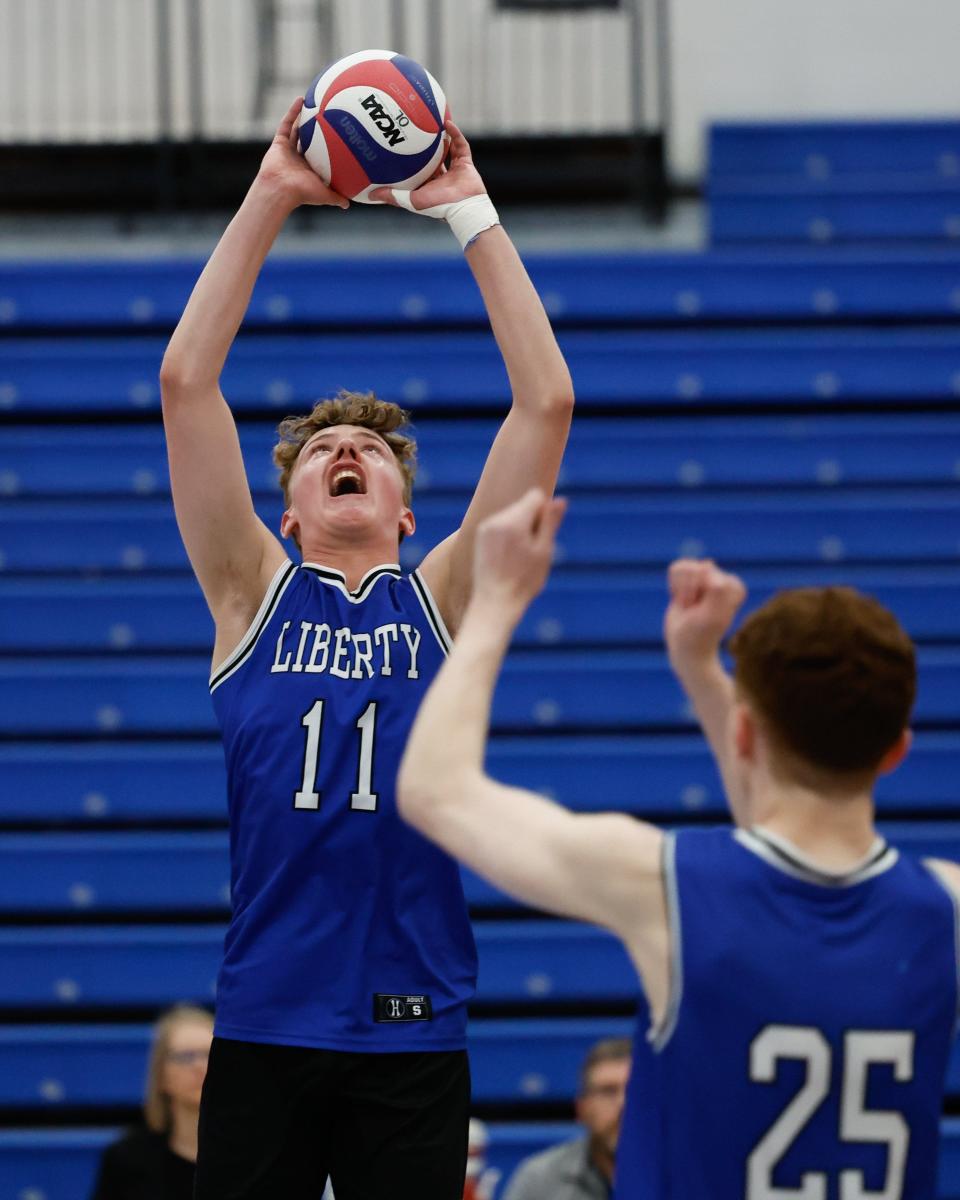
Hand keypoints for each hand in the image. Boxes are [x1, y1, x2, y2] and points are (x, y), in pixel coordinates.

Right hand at [255, 97, 349, 209]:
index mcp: (309, 171)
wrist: (280, 190)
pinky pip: (286, 124)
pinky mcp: (278, 143)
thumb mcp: (325, 195)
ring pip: (297, 130)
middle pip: (309, 141)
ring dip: (304, 117)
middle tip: (327, 116)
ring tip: (314, 103)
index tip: (337, 136)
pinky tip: (301, 99)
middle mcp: (299, 160)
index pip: (320, 157)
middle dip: (317, 130)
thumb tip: (349, 204)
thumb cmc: (303, 193)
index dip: (328, 147)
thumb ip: (337, 197)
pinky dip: (292, 112)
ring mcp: (288, 151)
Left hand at [370, 121, 485, 208]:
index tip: (397, 148)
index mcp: (427, 186)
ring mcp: (454, 170)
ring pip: (446, 149)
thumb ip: (392, 195)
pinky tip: (446, 122)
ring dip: (440, 137)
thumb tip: (369, 195)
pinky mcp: (466, 164)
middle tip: (412, 130)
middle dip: (423, 146)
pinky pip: (460, 145)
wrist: (464, 207)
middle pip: (430, 158)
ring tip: (431, 121)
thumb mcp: (410, 200)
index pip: (416, 171)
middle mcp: (440, 178)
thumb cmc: (438, 205)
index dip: (408, 161)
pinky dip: (455, 134)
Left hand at [472, 489, 566, 621]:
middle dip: (532, 521)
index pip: (535, 496)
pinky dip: (508, 536)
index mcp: (513, 521)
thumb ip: (551, 522)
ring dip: (520, 529)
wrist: (494, 603)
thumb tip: (560, 499)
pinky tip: (508, 558)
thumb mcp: (543, 551)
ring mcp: (485, 527)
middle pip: (523, 505)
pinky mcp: (479, 536)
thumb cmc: (523, 581)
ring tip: (518, 557)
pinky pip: (500, 525)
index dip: (545, 513)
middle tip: (531, 551)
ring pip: (512, 516)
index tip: (543, 535)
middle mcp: (496, 519)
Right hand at [663, 559, 746, 670]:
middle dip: (689, 591)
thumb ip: (717, 588)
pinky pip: (675, 569)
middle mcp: (720, 579)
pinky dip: (673, 586)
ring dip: (681, 590)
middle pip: (696, 568)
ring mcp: (702, 579)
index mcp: (732, 586)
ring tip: (688, 606)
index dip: (702, 593)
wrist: (687, 648)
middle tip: (694, 611)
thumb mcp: (712, 615)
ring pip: (684, 567)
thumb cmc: (701, 634)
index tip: (705, 613)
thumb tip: (707, 563)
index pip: (711, 574)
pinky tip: (679, 599)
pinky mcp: (687, 580)